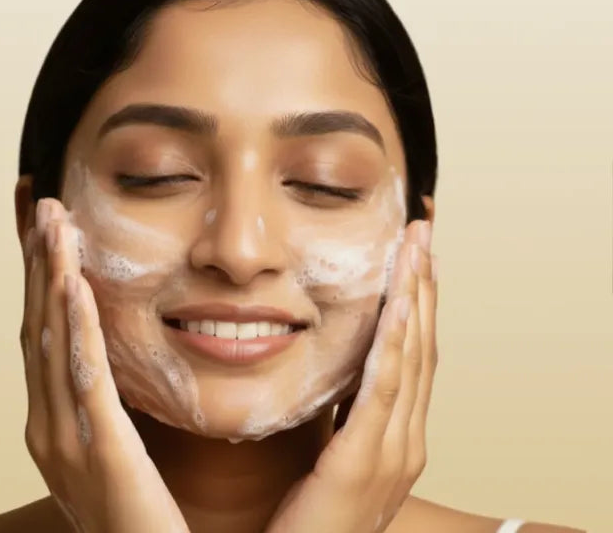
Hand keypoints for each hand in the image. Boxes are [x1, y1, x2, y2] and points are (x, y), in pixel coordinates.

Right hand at [20, 198, 189, 532]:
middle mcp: (47, 422)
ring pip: (51, 339)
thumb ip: (109, 402)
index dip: (39, 271)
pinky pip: (85, 378)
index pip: (41, 328)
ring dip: (51, 274)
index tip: (40, 220)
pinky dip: (75, 328)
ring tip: (52, 218)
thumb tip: (115, 357)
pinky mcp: (100, 452)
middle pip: (36, 322)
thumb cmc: (140, 514)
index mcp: (54, 418)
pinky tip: (74, 284)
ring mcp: (65, 439)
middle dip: (36, 258)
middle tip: (37, 198)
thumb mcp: (117, 448)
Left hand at [265, 220, 437, 532]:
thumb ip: (345, 417)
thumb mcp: (335, 456)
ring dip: (414, 298)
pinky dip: (395, 342)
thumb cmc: (311, 518)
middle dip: (423, 285)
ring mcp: (392, 452)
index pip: (414, 356)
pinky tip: (400, 304)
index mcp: (398, 437)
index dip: (419, 303)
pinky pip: (382, 390)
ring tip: (415, 247)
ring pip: (409, 358)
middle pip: (421, 347)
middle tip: (422, 231)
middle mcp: (406, 441)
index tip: (416, 256)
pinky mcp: (362, 462)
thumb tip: (338, 375)